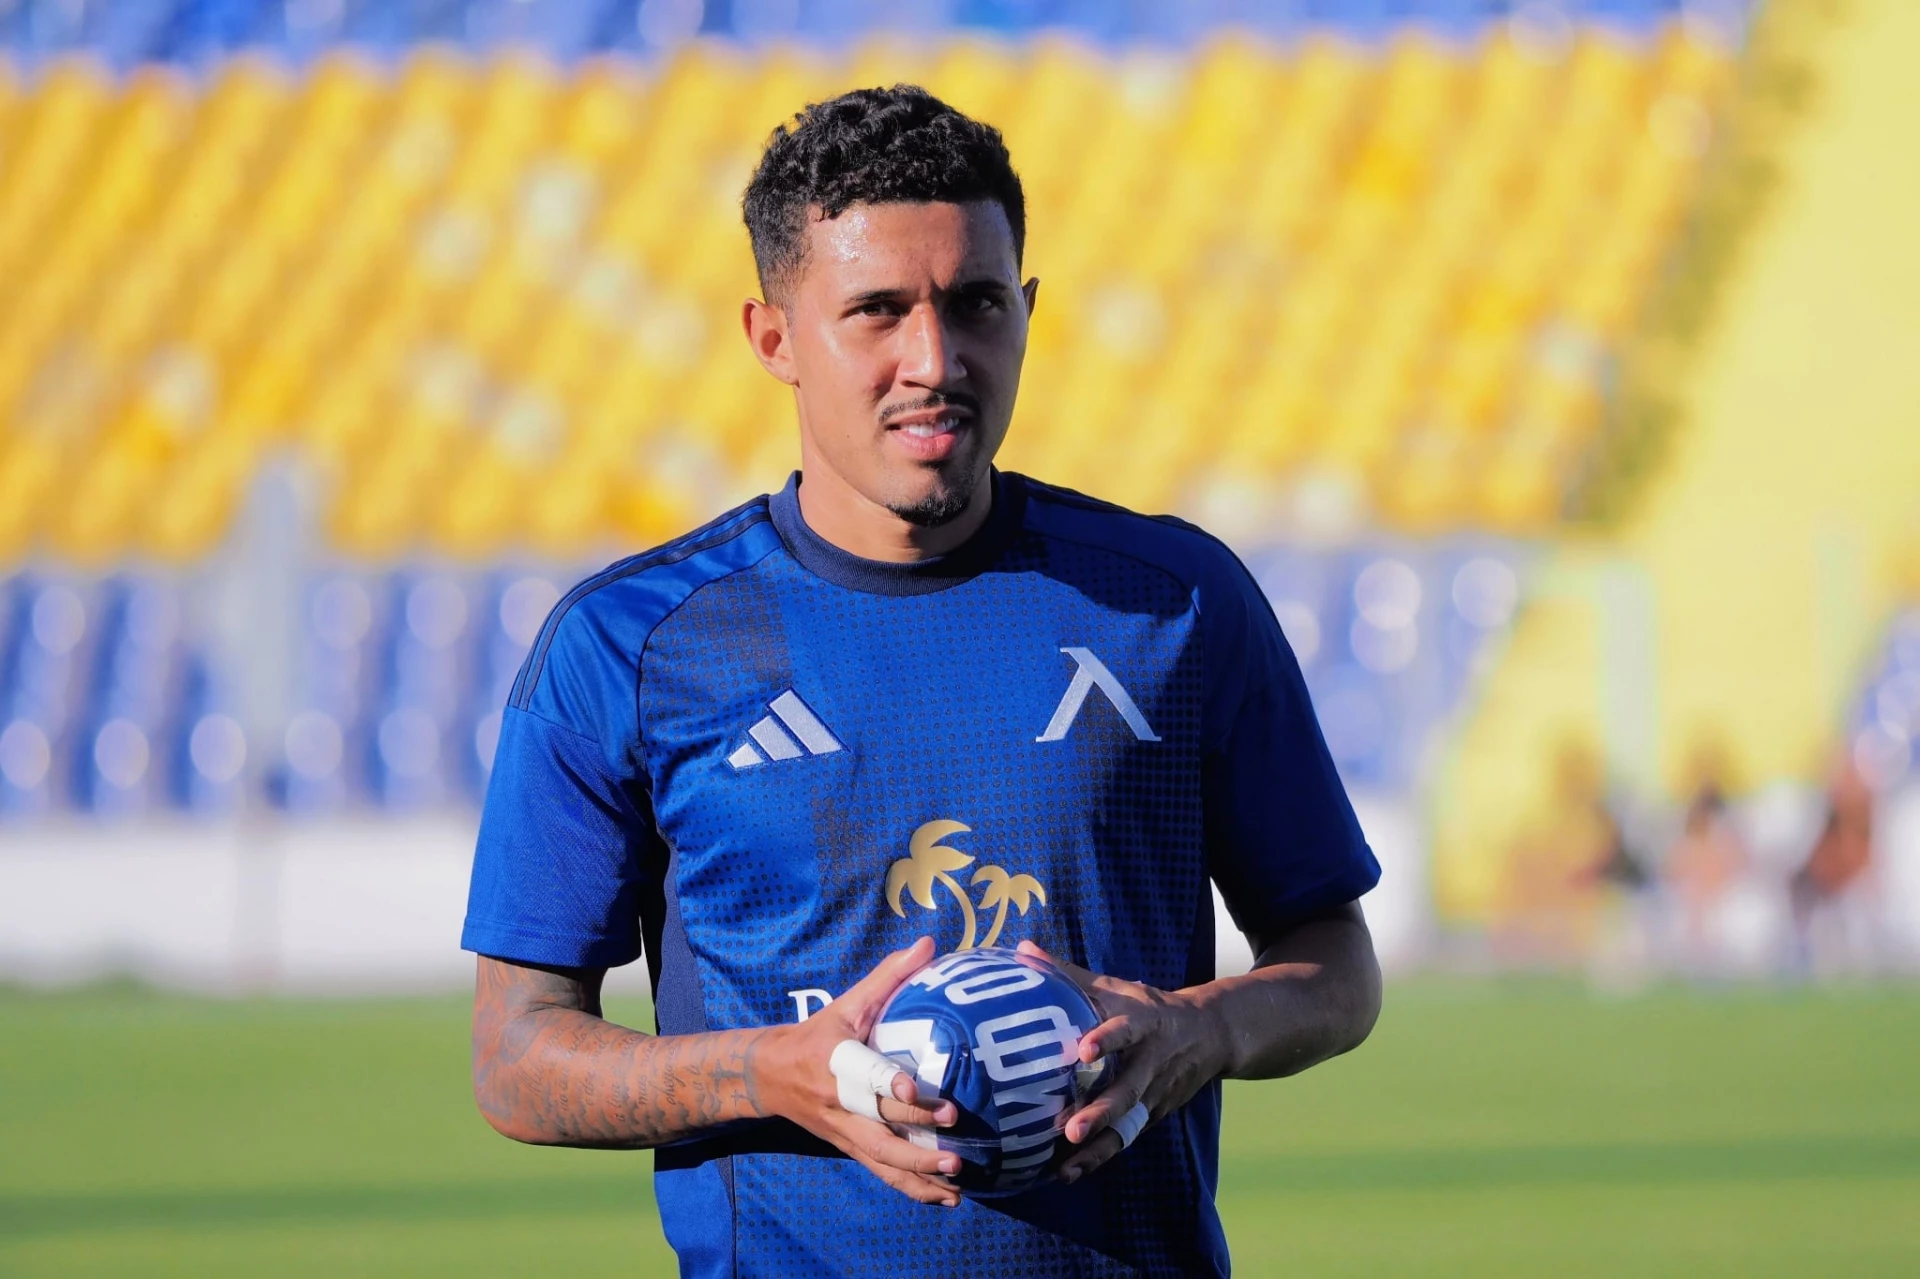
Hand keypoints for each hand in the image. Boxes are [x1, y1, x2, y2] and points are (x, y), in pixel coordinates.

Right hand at [752, 936, 963, 1205]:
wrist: (770, 1076)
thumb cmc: (817, 1035)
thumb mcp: (846, 1004)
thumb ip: (888, 978)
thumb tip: (928, 944)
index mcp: (837, 1065)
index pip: (864, 1077)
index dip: (888, 1085)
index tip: (913, 1089)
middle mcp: (840, 1105)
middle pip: (877, 1130)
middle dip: (915, 1138)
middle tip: (954, 1140)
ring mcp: (845, 1133)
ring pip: (881, 1162)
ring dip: (919, 1175)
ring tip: (956, 1183)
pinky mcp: (850, 1149)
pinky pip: (883, 1173)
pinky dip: (914, 1189)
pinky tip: (946, 1200)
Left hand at [1016, 940, 1230, 1184]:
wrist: (1211, 1034)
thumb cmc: (1149, 1007)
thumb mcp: (1117, 988)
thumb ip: (1069, 974)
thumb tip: (1023, 949)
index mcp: (1144, 1025)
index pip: (1126, 1031)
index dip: (1108, 1040)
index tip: (1083, 1051)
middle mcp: (1152, 1063)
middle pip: (1128, 1091)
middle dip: (1101, 1112)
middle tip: (1070, 1129)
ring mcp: (1155, 1094)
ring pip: (1128, 1124)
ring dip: (1098, 1147)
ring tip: (1066, 1165)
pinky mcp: (1153, 1116)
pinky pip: (1126, 1140)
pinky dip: (1099, 1157)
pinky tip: (1068, 1173)